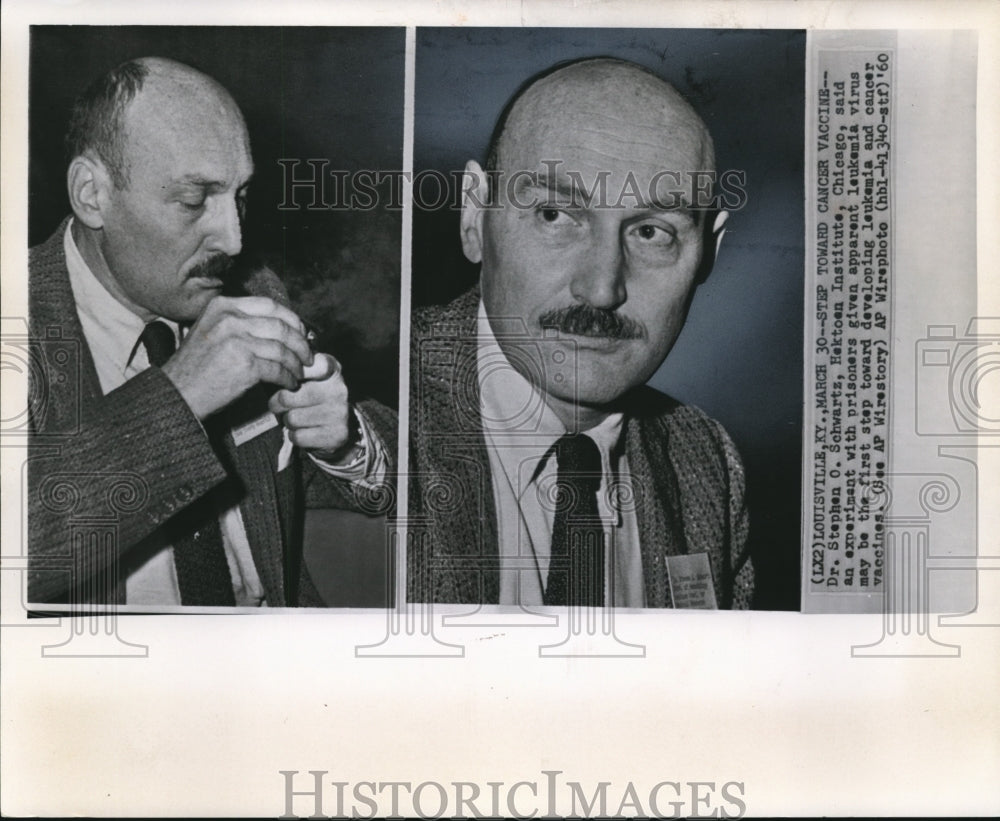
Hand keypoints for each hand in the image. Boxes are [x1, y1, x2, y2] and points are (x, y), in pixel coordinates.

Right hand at [161, 296, 311, 419]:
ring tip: (299, 373)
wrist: (178, 392)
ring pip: (283, 349)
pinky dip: (288, 378)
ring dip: (296, 364)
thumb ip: (240, 322)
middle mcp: (230, 319)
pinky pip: (278, 369)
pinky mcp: (244, 365)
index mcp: (223, 306)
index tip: (301, 332)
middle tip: (307, 356)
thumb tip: (281, 325)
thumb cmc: (197, 366)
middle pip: (281, 326)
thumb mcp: (212, 329)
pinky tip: (289, 383)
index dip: (292, 319)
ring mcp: (237, 341)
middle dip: (300, 343)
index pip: (270, 305)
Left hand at [268, 353, 357, 459]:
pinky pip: (299, 436)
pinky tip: (304, 430)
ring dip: (288, 422)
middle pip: (286, 397)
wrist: (342, 425)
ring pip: (292, 419)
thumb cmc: (314, 397)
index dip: (285, 376)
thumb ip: (291, 367)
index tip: (285, 382)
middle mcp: (339, 389)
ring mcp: (340, 412)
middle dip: (277, 404)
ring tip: (297, 418)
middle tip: (281, 405)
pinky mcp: (337, 434)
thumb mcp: (307, 376)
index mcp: (331, 368)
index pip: (300, 368)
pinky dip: (295, 436)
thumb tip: (270, 371)